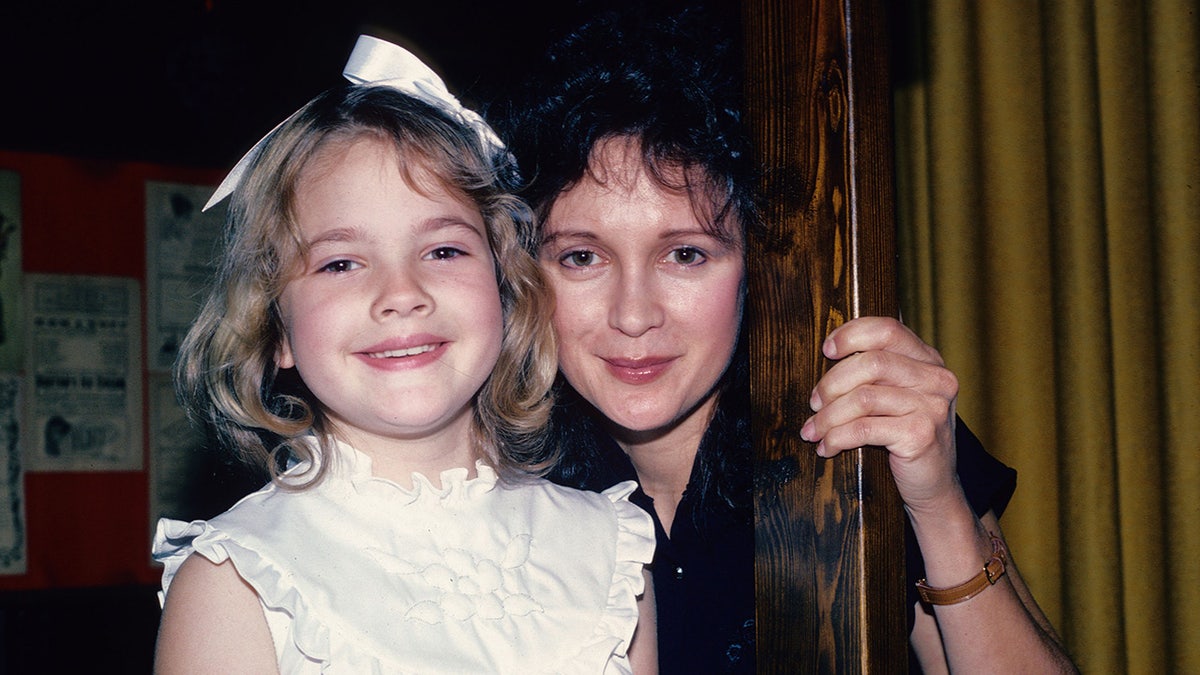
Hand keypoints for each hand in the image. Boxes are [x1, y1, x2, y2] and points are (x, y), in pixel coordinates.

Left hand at [800, 316, 961, 512]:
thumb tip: (829, 353)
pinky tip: (827, 447)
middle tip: (813, 404)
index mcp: (929, 361)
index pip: (887, 330)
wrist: (935, 487)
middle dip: (831, 383)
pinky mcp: (921, 435)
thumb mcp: (899, 397)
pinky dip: (837, 438)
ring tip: (813, 430)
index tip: (826, 350)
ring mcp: (932, 407)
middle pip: (870, 363)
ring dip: (828, 416)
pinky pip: (864, 429)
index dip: (851, 335)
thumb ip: (878, 373)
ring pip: (863, 398)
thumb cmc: (907, 438)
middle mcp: (936, 379)